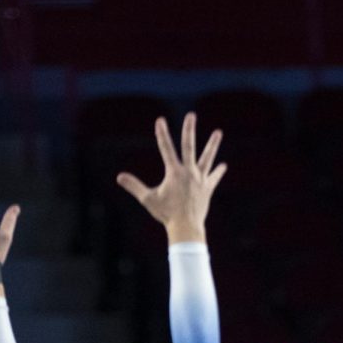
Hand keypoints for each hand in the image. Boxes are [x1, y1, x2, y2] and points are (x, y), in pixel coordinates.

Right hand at [116, 113, 225, 241]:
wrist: (186, 227)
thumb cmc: (165, 214)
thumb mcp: (147, 199)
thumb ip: (134, 186)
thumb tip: (119, 177)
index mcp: (174, 172)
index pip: (165, 148)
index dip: (162, 134)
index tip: (160, 120)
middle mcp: (189, 172)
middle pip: (189, 146)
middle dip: (189, 130)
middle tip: (191, 115)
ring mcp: (200, 179)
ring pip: (207, 158)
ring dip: (213, 144)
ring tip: (218, 132)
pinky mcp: (207, 188)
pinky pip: (214, 177)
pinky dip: (218, 172)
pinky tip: (223, 166)